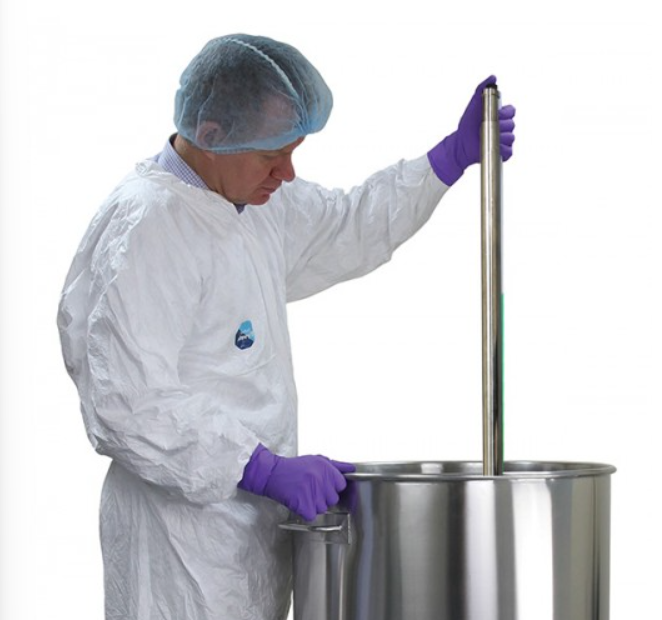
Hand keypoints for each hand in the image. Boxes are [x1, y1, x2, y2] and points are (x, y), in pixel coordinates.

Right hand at [238, 444, 354, 520]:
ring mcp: (311, 492)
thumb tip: (352, 469)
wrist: (272, 473)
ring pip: (322, 508)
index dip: (332, 486)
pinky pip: (311, 515)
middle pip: (332, 499)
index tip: (323, 484)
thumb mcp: (317, 460)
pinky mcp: (302, 504)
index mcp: (326, 468)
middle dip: (323, 496)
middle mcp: (320, 479)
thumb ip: (336, 465)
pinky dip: (305, 512)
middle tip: (311, 489)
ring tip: (303, 493)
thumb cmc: (295, 467)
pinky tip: (299, 501)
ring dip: (313, 504)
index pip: (341, 485)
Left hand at [428, 75, 515, 185]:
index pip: (512, 111)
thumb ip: (481, 89)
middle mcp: (504, 127)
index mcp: (500, 116)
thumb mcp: (473, 104)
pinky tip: (493, 147)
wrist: (460, 143)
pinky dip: (502, 150)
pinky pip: (509, 151)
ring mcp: (504, 140)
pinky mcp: (502, 153)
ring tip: (487, 137)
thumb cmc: (467, 124)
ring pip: (511, 137)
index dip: (505, 113)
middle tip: (487, 127)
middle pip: (512, 124)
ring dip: (500, 138)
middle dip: (501, 125)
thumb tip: (493, 77)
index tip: (496, 114)